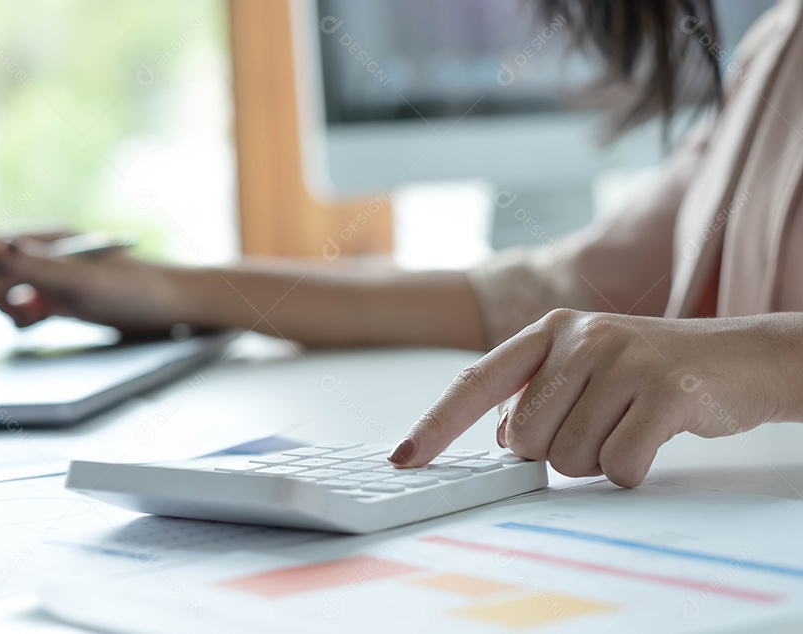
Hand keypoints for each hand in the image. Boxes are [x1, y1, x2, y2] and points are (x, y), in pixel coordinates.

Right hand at [0, 233, 192, 352]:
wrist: (172, 305)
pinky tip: (30, 324)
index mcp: (49, 240)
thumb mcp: (87, 280)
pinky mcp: (58, 298)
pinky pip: (22, 306)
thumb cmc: (136, 289)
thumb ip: (41, 266)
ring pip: (1, 291)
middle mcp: (45, 254)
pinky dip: (16, 317)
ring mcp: (50, 277)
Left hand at [388, 309, 787, 486]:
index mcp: (549, 331)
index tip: (405, 458)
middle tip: (598, 425)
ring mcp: (623, 360)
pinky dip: (630, 469)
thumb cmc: (647, 371)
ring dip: (595, 460)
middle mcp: (579, 337)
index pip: (476, 382)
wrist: (739, 359)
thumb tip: (497, 437)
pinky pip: (618, 465)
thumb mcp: (583, 368)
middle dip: (553, 452)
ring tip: (628, 424)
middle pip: (524, 439)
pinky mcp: (665, 391)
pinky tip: (652, 438)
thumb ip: (533, 396)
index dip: (436, 424)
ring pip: (568, 458)